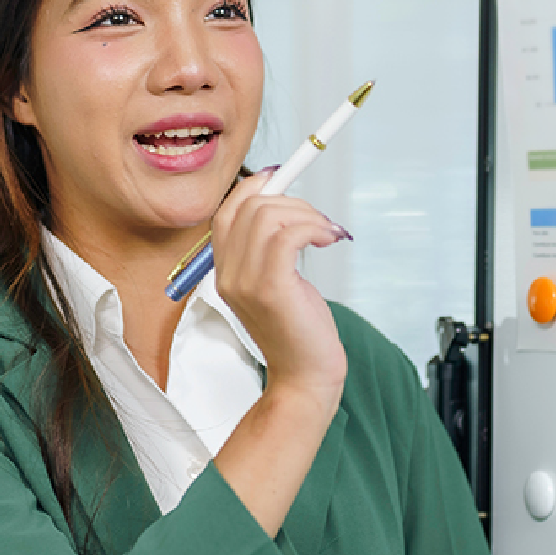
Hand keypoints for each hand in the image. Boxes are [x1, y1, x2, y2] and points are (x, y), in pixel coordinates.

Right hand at [211, 169, 348, 404]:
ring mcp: (246, 282)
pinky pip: (288, 236)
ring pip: (270, 217)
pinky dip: (314, 228)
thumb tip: (285, 203)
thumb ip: (273, 247)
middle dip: (293, 201)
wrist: (305, 376)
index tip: (284, 178)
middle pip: (250, 207)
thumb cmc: (299, 330)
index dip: (256, 187)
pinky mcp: (271, 289)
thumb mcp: (279, 281)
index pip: (228, 211)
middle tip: (320, 221)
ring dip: (308, 215)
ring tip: (328, 233)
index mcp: (225, 270)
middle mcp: (228, 274)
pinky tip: (330, 239)